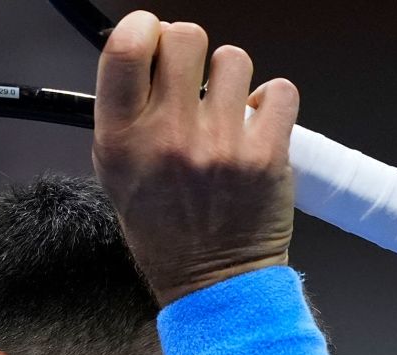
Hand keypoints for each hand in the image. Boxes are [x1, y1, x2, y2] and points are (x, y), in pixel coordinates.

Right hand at [92, 11, 298, 305]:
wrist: (214, 282)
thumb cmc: (166, 231)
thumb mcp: (118, 176)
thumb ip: (126, 114)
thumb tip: (145, 50)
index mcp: (122, 141)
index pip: (125, 48)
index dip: (144, 28)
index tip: (153, 38)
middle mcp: (168, 138)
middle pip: (185, 37)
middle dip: (190, 49)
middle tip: (193, 79)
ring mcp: (219, 145)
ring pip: (234, 59)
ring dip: (232, 78)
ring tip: (227, 113)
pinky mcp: (264, 155)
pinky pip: (278, 90)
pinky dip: (271, 103)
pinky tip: (257, 126)